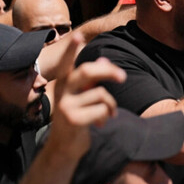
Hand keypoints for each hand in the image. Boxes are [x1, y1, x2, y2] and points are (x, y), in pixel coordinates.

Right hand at [47, 32, 121, 159]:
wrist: (65, 148)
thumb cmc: (77, 117)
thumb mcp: (82, 96)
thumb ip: (92, 80)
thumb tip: (104, 60)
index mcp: (63, 83)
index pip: (67, 63)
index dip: (71, 49)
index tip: (78, 36)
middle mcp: (61, 92)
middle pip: (87, 71)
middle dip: (108, 72)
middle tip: (122, 77)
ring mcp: (65, 106)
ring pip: (100, 93)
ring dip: (110, 104)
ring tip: (108, 113)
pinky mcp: (73, 120)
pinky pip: (101, 109)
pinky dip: (106, 116)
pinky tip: (100, 124)